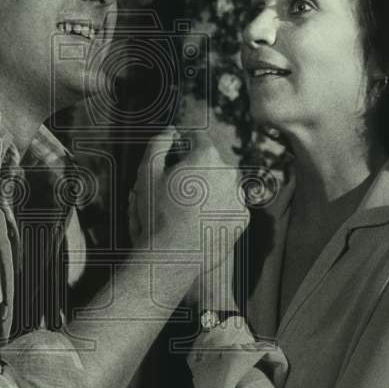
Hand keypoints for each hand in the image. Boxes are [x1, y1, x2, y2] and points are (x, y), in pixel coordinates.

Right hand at [128, 127, 248, 296]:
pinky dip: (218, 209)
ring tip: (187, 208)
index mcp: (207, 156)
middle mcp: (229, 172)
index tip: (173, 159)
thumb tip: (170, 130)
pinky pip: (230, 206)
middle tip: (176, 189)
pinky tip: (200, 220)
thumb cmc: (156, 213)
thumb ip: (158, 144)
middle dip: (196, 170)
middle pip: (211, 163)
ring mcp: (238, 197)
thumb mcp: (147, 173)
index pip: (197, 140)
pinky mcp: (242, 219)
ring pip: (222, 184)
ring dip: (209, 189)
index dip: (182, 147)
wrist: (172, 257)